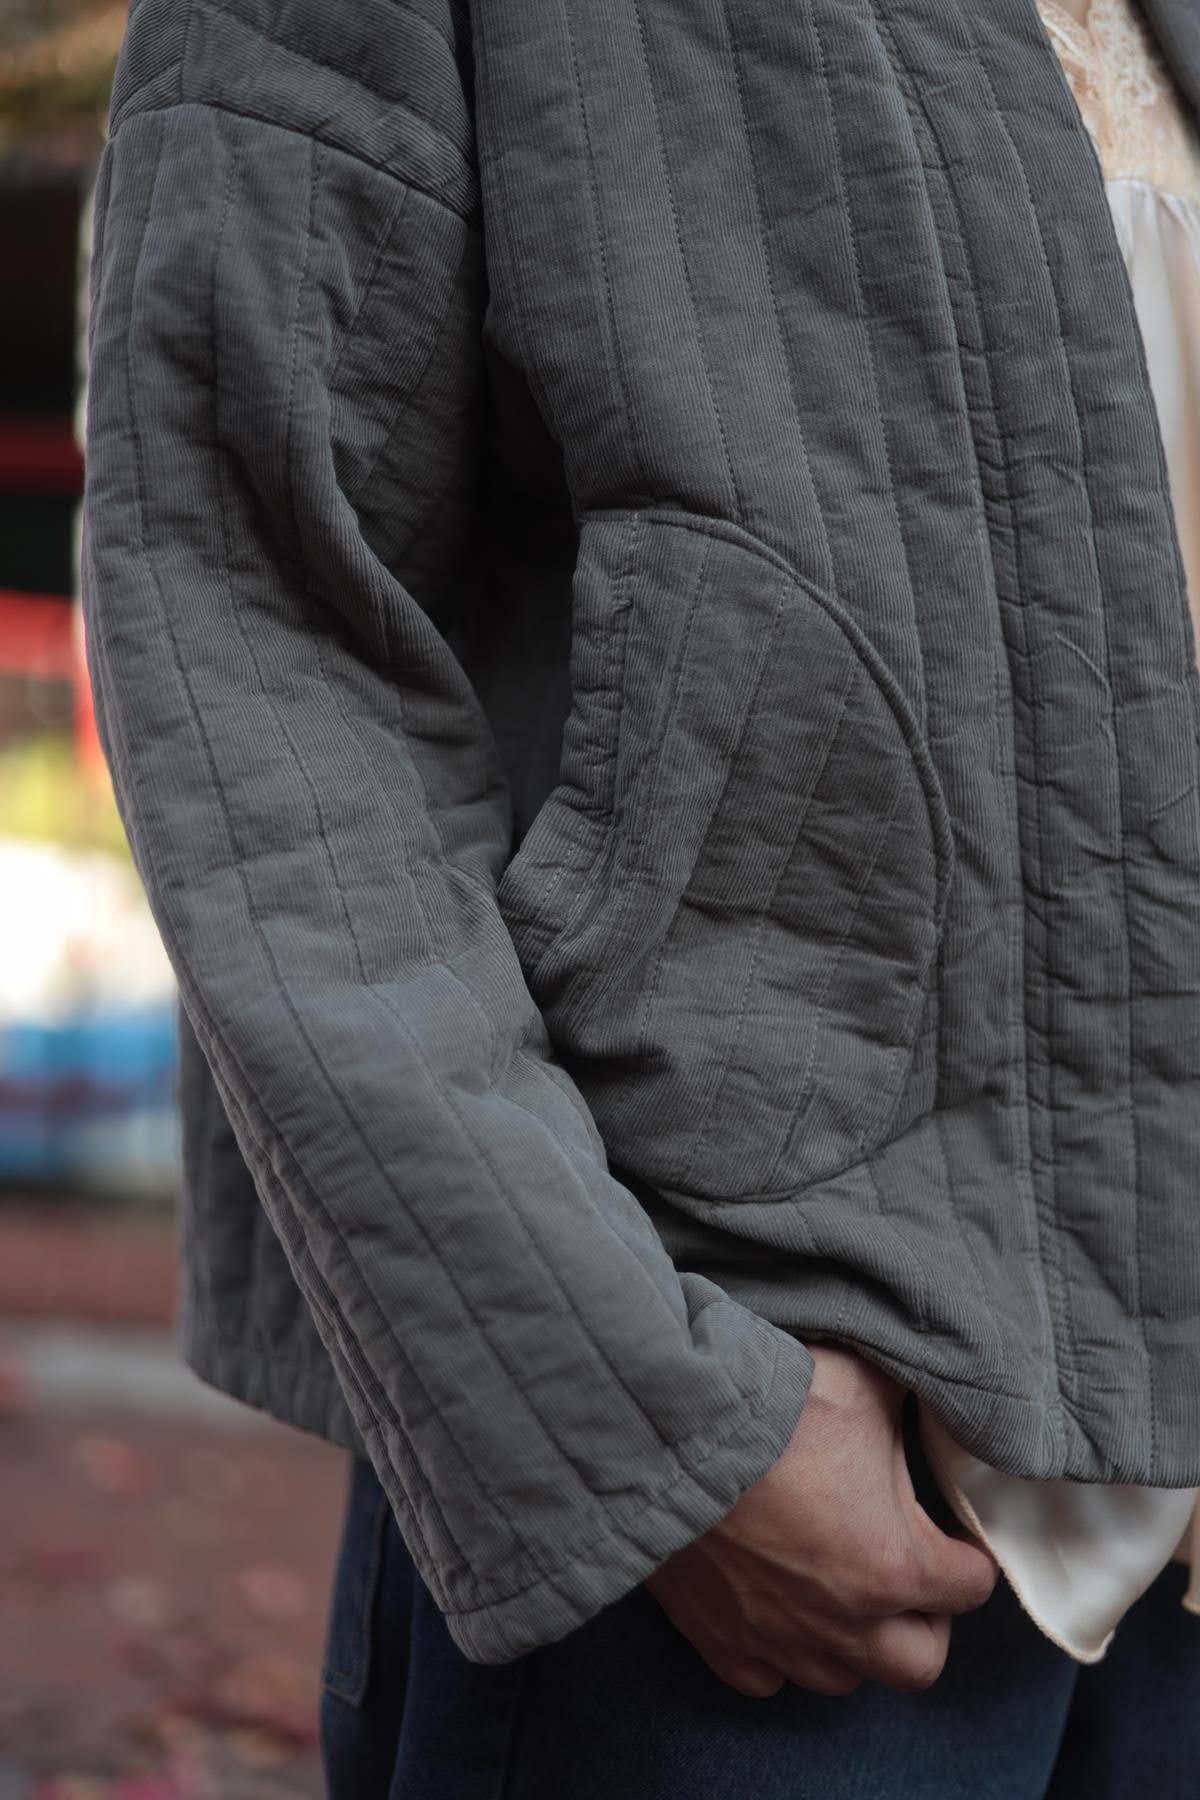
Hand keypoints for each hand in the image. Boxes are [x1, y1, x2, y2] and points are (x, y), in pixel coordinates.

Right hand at [645, 1344, 997, 1697]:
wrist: (670, 1425)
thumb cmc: (772, 1404)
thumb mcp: (865, 1382)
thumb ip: (913, 1404)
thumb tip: (937, 1391)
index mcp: (895, 1563)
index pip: (971, 1586)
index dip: (965, 1554)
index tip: (950, 1534)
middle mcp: (845, 1620)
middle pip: (920, 1661)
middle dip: (924, 1620)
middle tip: (905, 1572)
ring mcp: (780, 1640)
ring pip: (843, 1678)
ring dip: (853, 1640)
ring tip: (839, 1586)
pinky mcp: (722, 1641)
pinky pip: (768, 1678)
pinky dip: (780, 1650)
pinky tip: (776, 1602)